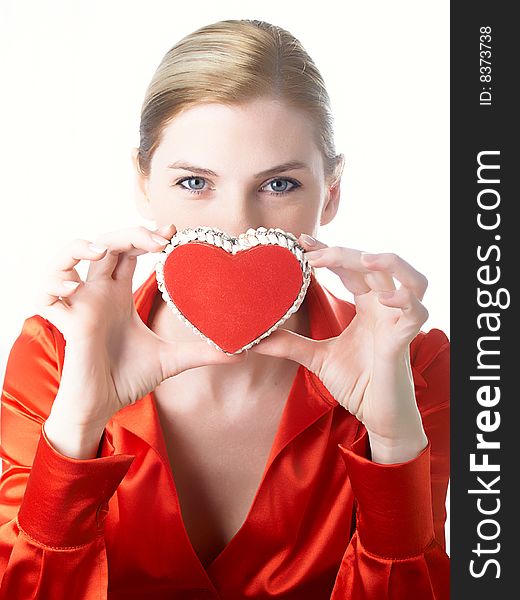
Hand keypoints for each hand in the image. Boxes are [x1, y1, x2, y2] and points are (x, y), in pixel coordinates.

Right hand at [36, 224, 246, 429]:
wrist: (103, 406)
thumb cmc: (127, 378)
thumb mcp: (171, 360)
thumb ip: (202, 352)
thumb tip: (238, 352)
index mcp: (118, 293)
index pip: (128, 250)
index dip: (145, 235)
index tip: (173, 233)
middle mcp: (98, 293)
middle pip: (105, 244)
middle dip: (130, 234)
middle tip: (160, 240)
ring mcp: (79, 305)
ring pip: (67, 258)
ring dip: (81, 245)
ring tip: (105, 250)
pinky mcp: (65, 323)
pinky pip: (46, 294)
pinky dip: (54, 281)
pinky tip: (75, 285)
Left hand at [249, 235, 429, 462]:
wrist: (375, 416)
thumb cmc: (357, 384)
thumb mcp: (317, 358)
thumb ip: (291, 344)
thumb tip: (256, 338)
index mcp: (367, 306)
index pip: (351, 268)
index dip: (329, 251)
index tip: (301, 242)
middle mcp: (385, 308)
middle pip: (375, 266)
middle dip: (344, 253)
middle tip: (311, 253)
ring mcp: (398, 322)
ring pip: (410, 279)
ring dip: (390, 264)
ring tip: (363, 258)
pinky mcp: (405, 341)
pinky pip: (416, 313)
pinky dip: (405, 301)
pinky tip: (384, 299)